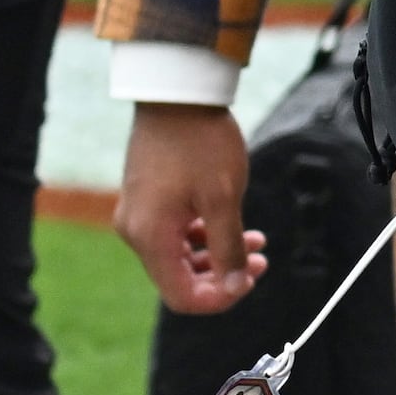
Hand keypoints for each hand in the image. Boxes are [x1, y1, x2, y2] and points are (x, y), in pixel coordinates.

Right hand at [117, 103, 268, 313]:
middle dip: (222, 276)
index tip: (250, 282)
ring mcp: (139, 215)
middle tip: (259, 261)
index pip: (181, 296)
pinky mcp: (147, 201)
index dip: (218, 299)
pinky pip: (174, 234)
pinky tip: (235, 227)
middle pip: (179, 279)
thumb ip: (228, 248)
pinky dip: (204, 237)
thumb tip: (236, 286)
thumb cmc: (201, 143)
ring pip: (179, 257)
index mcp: (150, 237)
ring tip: (255, 243)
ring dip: (217, 255)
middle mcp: (136, 232)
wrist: (177, 95)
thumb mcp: (224, 198)